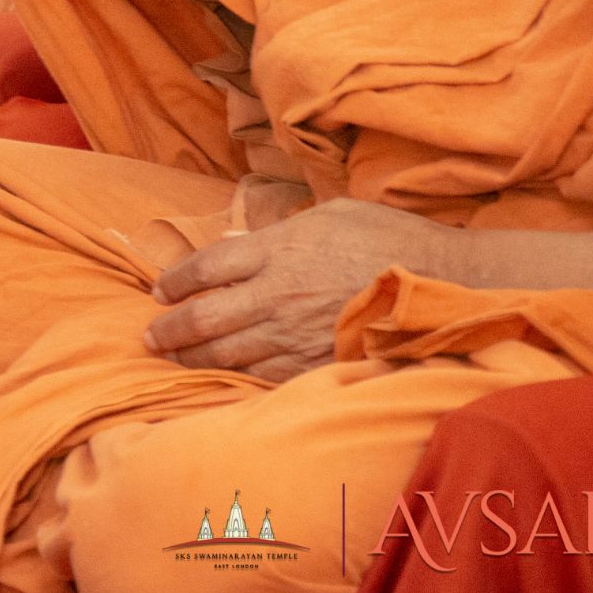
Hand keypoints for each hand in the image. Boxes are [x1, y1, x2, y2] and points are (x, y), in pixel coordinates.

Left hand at [143, 199, 453, 383]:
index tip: (157, 291)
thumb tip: (241, 244)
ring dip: (191, 358)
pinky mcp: (315, 361)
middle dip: (168, 329)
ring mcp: (294, 331)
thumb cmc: (387, 238)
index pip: (205, 266)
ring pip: (225, 352)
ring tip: (171, 360)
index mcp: (276, 248)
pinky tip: (219, 377)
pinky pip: (261, 374)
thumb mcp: (327, 215)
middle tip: (149, 337)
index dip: (173, 280)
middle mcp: (276, 292)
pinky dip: (233, 376)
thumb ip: (279, 232)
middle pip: (203, 316)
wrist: (442, 282)